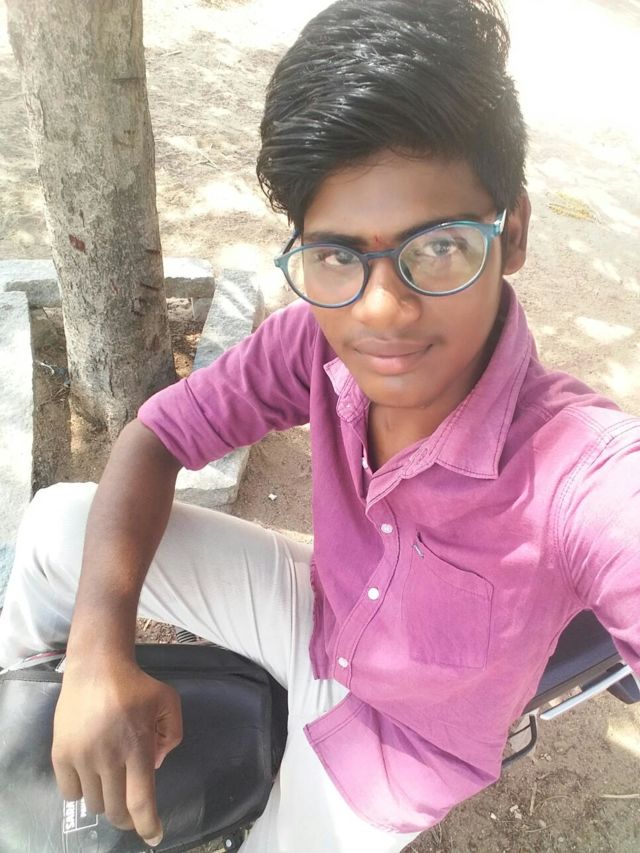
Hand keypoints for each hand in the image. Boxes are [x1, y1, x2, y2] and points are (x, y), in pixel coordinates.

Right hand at [52, 658, 182, 846]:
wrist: (97, 667)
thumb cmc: (136, 685)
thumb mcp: (168, 702)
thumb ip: (171, 735)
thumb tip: (154, 765)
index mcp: (137, 746)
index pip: (141, 801)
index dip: (147, 825)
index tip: (154, 837)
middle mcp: (108, 757)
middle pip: (116, 810)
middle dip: (128, 817)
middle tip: (132, 809)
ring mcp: (82, 756)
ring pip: (94, 804)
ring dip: (106, 800)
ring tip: (111, 780)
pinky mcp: (61, 754)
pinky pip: (70, 792)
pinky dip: (82, 791)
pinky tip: (91, 775)